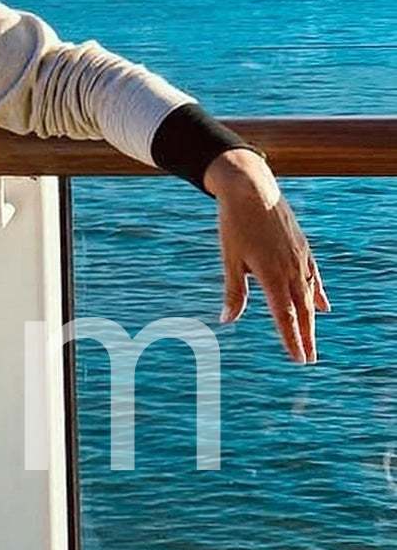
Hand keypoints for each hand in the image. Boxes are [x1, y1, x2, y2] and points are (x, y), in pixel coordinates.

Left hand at [204, 149, 328, 363]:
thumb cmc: (235, 225)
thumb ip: (234, 293)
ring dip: (312, 320)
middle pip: (301, 311)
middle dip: (305, 337)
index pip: (284, 316)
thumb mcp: (230, 260)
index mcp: (272, 275)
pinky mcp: (302, 248)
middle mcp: (291, 269)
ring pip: (310, 296)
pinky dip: (319, 294)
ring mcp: (300, 258)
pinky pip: (314, 277)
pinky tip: (323, 307)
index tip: (299, 359)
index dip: (292, 339)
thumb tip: (227, 320)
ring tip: (312, 340)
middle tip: (309, 359)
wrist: (251, 189)